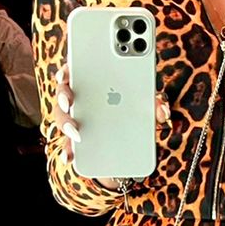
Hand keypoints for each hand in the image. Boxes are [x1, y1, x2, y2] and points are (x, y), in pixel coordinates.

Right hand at [54, 65, 170, 183]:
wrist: (131, 142)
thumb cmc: (136, 112)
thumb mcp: (146, 106)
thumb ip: (154, 104)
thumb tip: (162, 111)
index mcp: (94, 81)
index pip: (76, 68)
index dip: (67, 69)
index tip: (66, 74)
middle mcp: (79, 98)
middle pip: (63, 92)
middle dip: (63, 95)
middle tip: (69, 101)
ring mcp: (75, 118)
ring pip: (62, 117)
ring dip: (65, 124)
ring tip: (76, 134)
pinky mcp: (76, 140)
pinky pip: (67, 144)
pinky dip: (67, 151)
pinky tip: (69, 157)